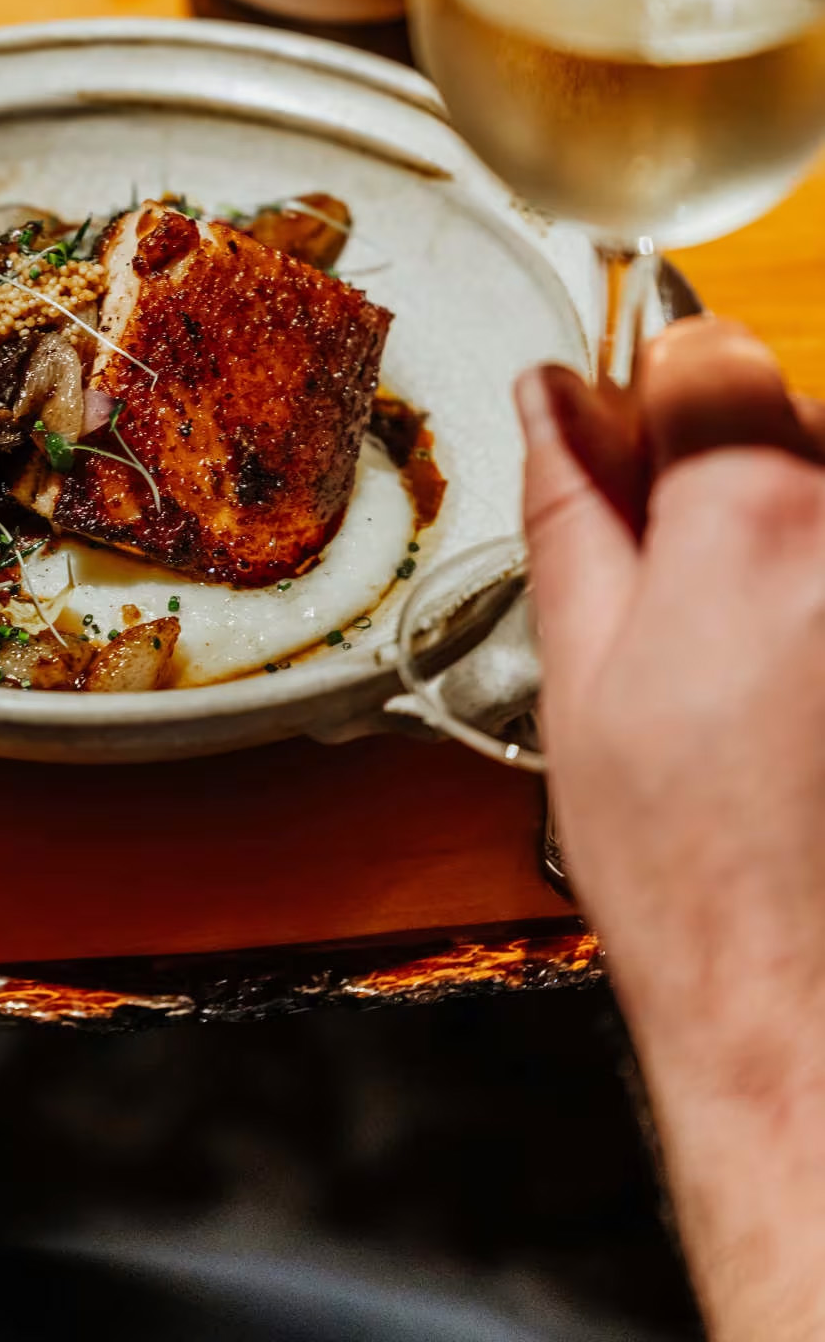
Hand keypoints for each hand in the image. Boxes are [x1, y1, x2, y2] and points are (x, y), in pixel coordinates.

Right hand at [519, 320, 824, 1339]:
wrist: (800, 996)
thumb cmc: (688, 863)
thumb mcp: (581, 668)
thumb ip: (572, 504)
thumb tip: (551, 395)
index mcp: (749, 520)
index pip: (706, 354)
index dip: (653, 406)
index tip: (638, 463)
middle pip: (790, 411)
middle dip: (733, 475)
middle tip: (694, 601)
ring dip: (798, 536)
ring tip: (768, 663)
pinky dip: (822, 592)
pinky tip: (806, 685)